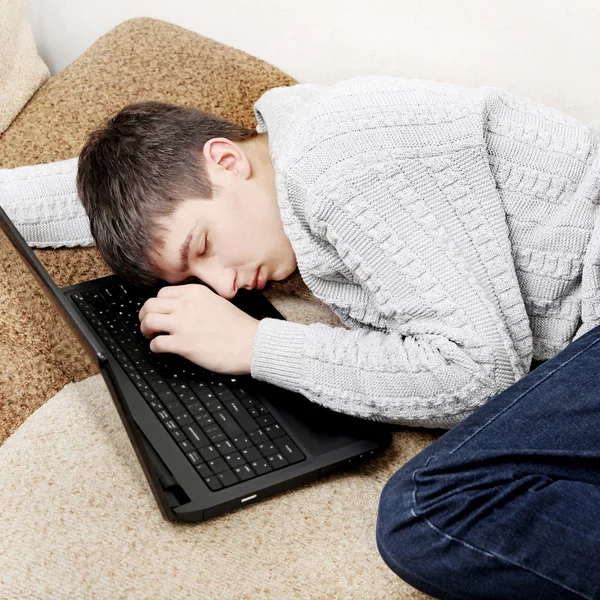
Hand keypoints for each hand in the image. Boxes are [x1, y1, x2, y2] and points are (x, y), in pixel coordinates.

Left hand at [138, 283, 258, 374]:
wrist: (252, 344)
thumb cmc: (240, 328)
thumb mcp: (218, 303)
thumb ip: (199, 302)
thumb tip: (183, 309)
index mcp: (196, 293)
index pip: (162, 293)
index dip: (157, 305)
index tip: (159, 312)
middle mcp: (186, 305)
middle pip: (150, 305)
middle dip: (145, 316)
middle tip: (148, 325)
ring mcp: (183, 324)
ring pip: (148, 321)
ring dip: (145, 330)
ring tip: (151, 336)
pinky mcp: (182, 344)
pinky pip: (156, 344)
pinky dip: (154, 347)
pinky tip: (161, 349)